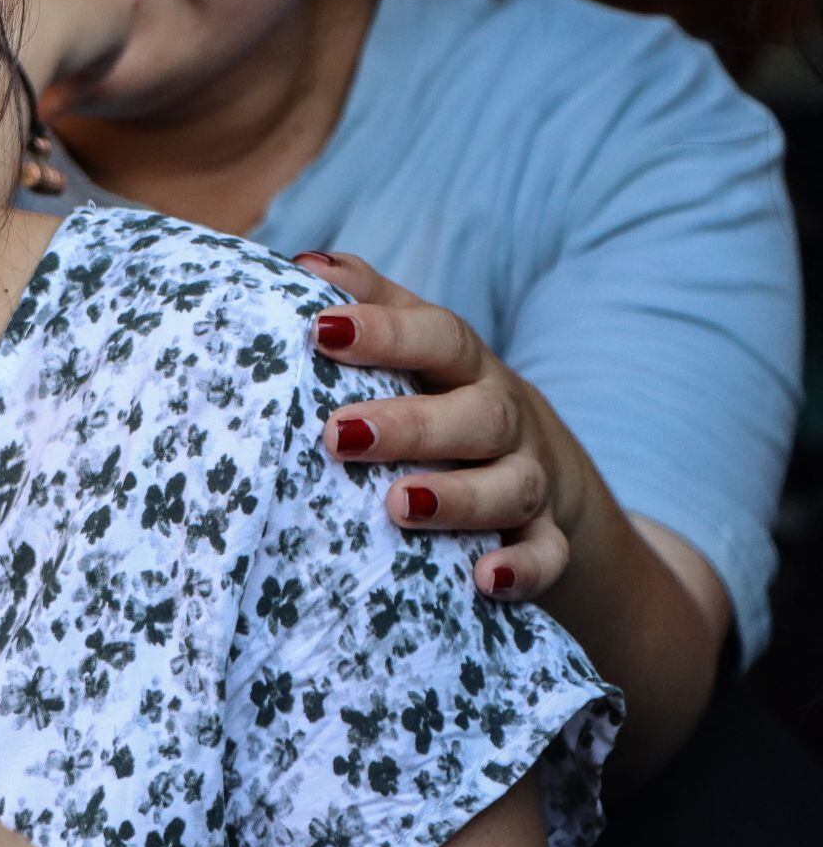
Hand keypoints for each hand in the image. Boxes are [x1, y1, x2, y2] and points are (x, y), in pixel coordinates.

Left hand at [294, 252, 584, 600]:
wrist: (545, 465)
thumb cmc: (442, 393)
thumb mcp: (417, 346)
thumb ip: (368, 301)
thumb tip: (299, 264)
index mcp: (464, 366)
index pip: (437, 336)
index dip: (385, 330)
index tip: (320, 330)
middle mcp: (503, 417)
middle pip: (477, 414)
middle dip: (410, 425)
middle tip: (338, 435)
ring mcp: (529, 478)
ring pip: (511, 486)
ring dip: (460, 497)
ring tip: (400, 505)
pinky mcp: (546, 537)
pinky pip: (546, 556)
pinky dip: (521, 568)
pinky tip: (483, 581)